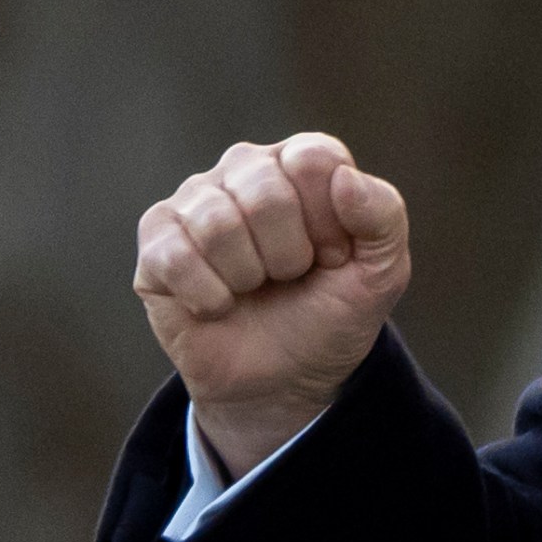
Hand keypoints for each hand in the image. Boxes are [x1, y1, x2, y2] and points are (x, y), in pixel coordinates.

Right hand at [132, 133, 410, 477]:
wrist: (285, 380)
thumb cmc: (331, 313)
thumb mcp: (382, 271)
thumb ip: (384, 215)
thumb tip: (344, 176)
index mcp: (300, 161)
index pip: (313, 160)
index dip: (329, 222)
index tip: (333, 256)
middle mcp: (244, 168)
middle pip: (265, 193)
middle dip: (289, 255)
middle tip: (290, 276)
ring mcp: (194, 201)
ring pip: (217, 224)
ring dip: (248, 277)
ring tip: (255, 288)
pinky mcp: (156, 242)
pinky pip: (175, 256)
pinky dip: (208, 296)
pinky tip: (219, 305)